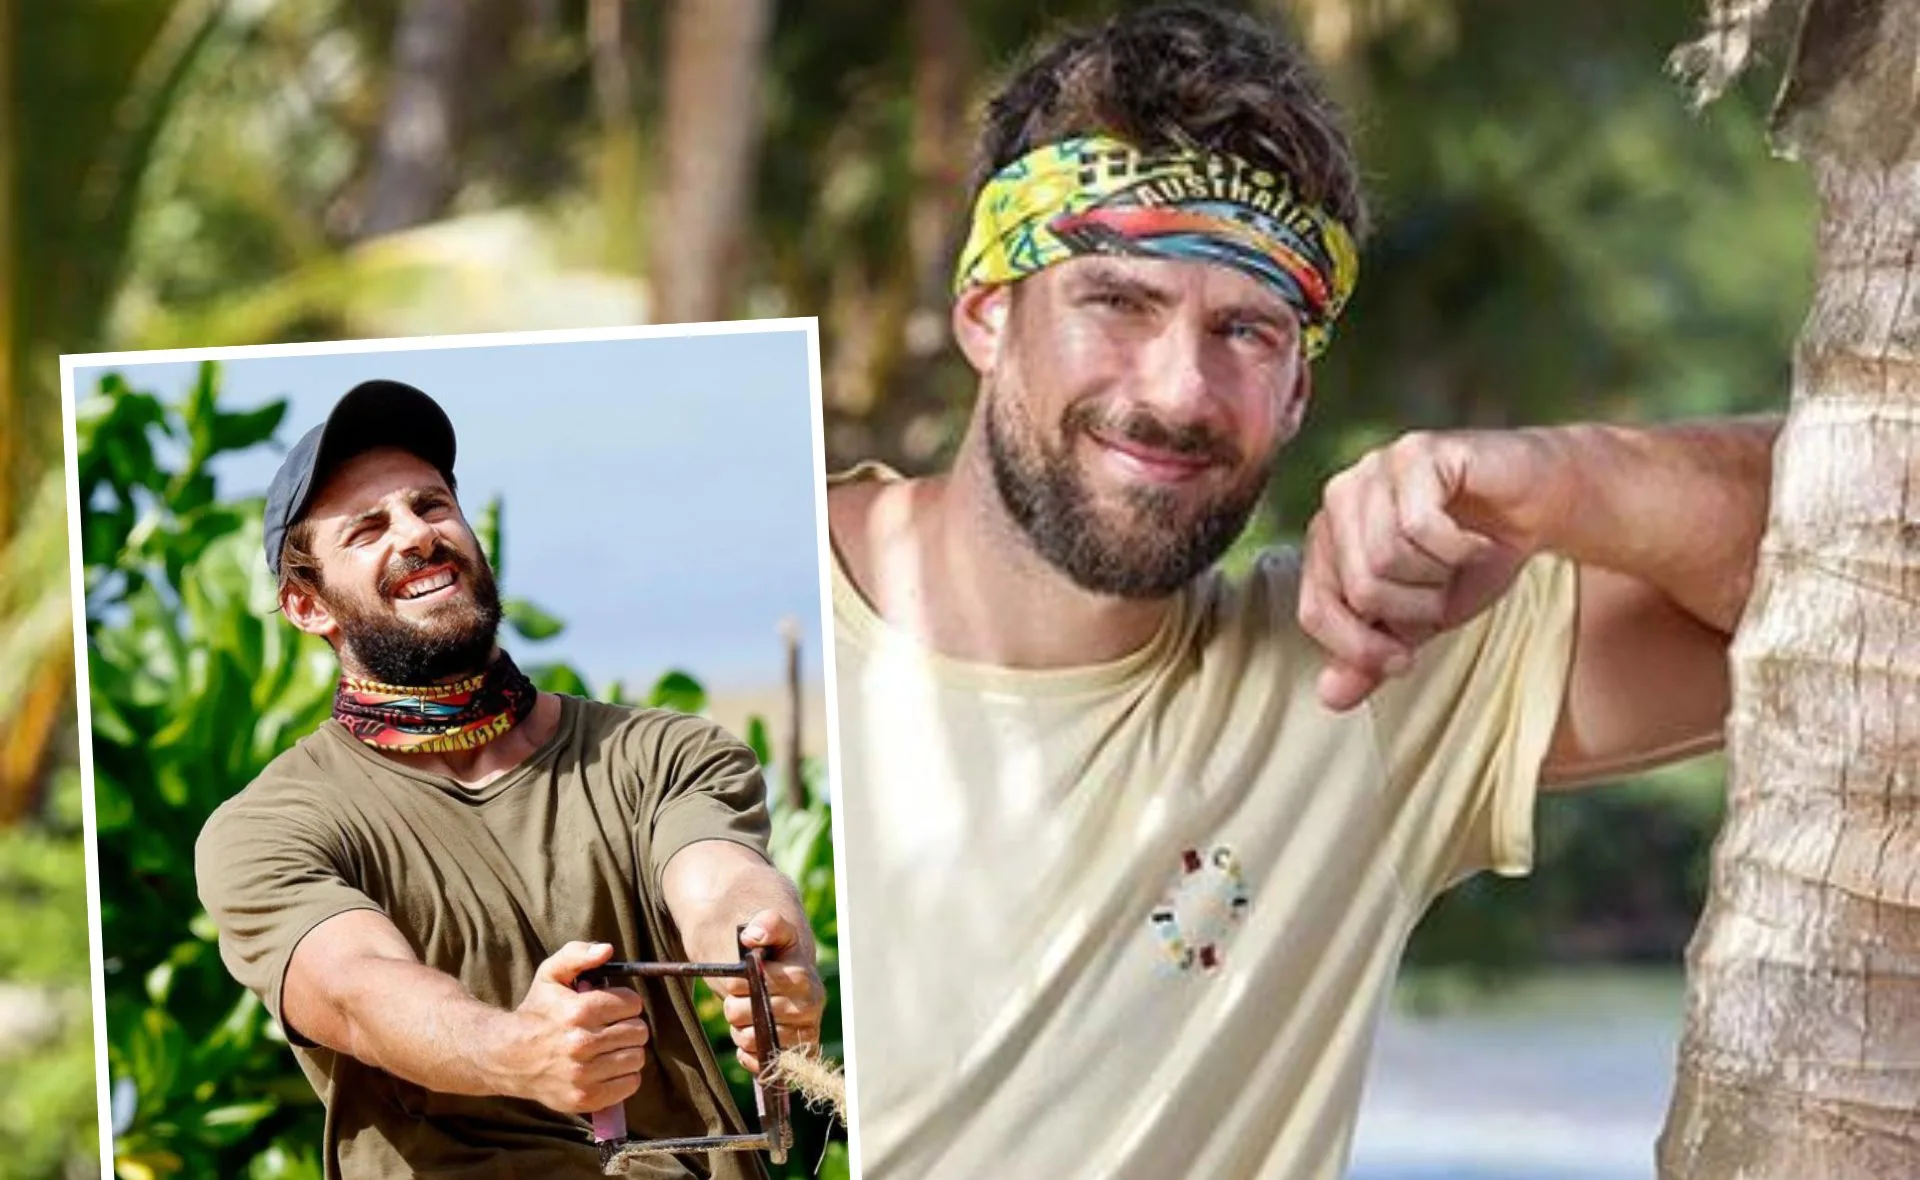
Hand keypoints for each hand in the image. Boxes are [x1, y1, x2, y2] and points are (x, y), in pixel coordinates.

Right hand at [502, 941, 649, 1113]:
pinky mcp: (584, 1098)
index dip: (625, 1003)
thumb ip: (578, 954)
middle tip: (611, 1027)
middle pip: (638, 1032)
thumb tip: (606, 949)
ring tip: (608, 1047)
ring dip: (628, 1051)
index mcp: (578, 1011)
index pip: (632, 1004)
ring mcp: (583, 1075)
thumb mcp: (550, 974)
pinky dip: (624, 1076)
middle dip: (628, 1025)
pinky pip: (630, 1084)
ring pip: (637, 1058)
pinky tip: (606, 1067)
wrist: (508, 1057)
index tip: (612, 1007)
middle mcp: (581, 1044)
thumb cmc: (537, 1012)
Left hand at [714, 910, 825, 1073]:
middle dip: (736, 1005)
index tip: (740, 974)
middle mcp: (811, 1007)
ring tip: (747, 1015)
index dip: (738, 982)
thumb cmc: (773, 953)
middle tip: (741, 996)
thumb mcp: (770, 930)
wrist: (784, 976)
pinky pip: (764, 1064)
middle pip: (752, 1015)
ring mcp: (805, 1033)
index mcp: (804, 977)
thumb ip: (766, 923)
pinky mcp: (797, 1056)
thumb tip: (752, 937)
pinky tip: (751, 1036)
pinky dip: (749, 1054)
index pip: (758, 987)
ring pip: (754, 1041)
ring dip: (741, 1029)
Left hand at [1300, 431, 1540, 711]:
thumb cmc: (1474, 559)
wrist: (1541, 504)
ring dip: (1438, 577)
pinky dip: (1459, 548)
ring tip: (1459, 562)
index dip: (1359, 646)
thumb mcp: (1421, 620)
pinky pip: (1420, 525)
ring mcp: (1375, 468)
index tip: (1404, 660)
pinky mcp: (1417, 451)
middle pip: (1358, 587)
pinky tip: (1475, 540)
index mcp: (1328, 537)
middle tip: (1444, 593)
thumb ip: (1372, 656)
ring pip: (1386, 558)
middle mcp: (1341, 497)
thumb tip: (1330, 697)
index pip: (1315, 607)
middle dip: (1414, 608)